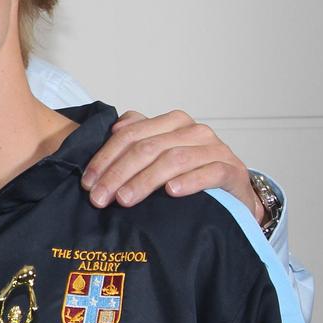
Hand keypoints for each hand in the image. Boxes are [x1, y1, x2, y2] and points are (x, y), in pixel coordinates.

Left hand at [81, 110, 263, 222]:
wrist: (233, 194)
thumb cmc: (191, 173)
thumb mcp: (161, 154)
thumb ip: (138, 137)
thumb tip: (114, 128)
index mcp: (172, 122)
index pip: (130, 134)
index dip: (105, 158)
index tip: (88, 183)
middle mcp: (194, 131)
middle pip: (148, 148)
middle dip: (118, 174)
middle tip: (100, 198)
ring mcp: (215, 149)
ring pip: (174, 159)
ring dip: (145, 181)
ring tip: (124, 199)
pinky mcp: (232, 170)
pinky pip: (210, 172)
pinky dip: (189, 181)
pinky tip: (171, 192)